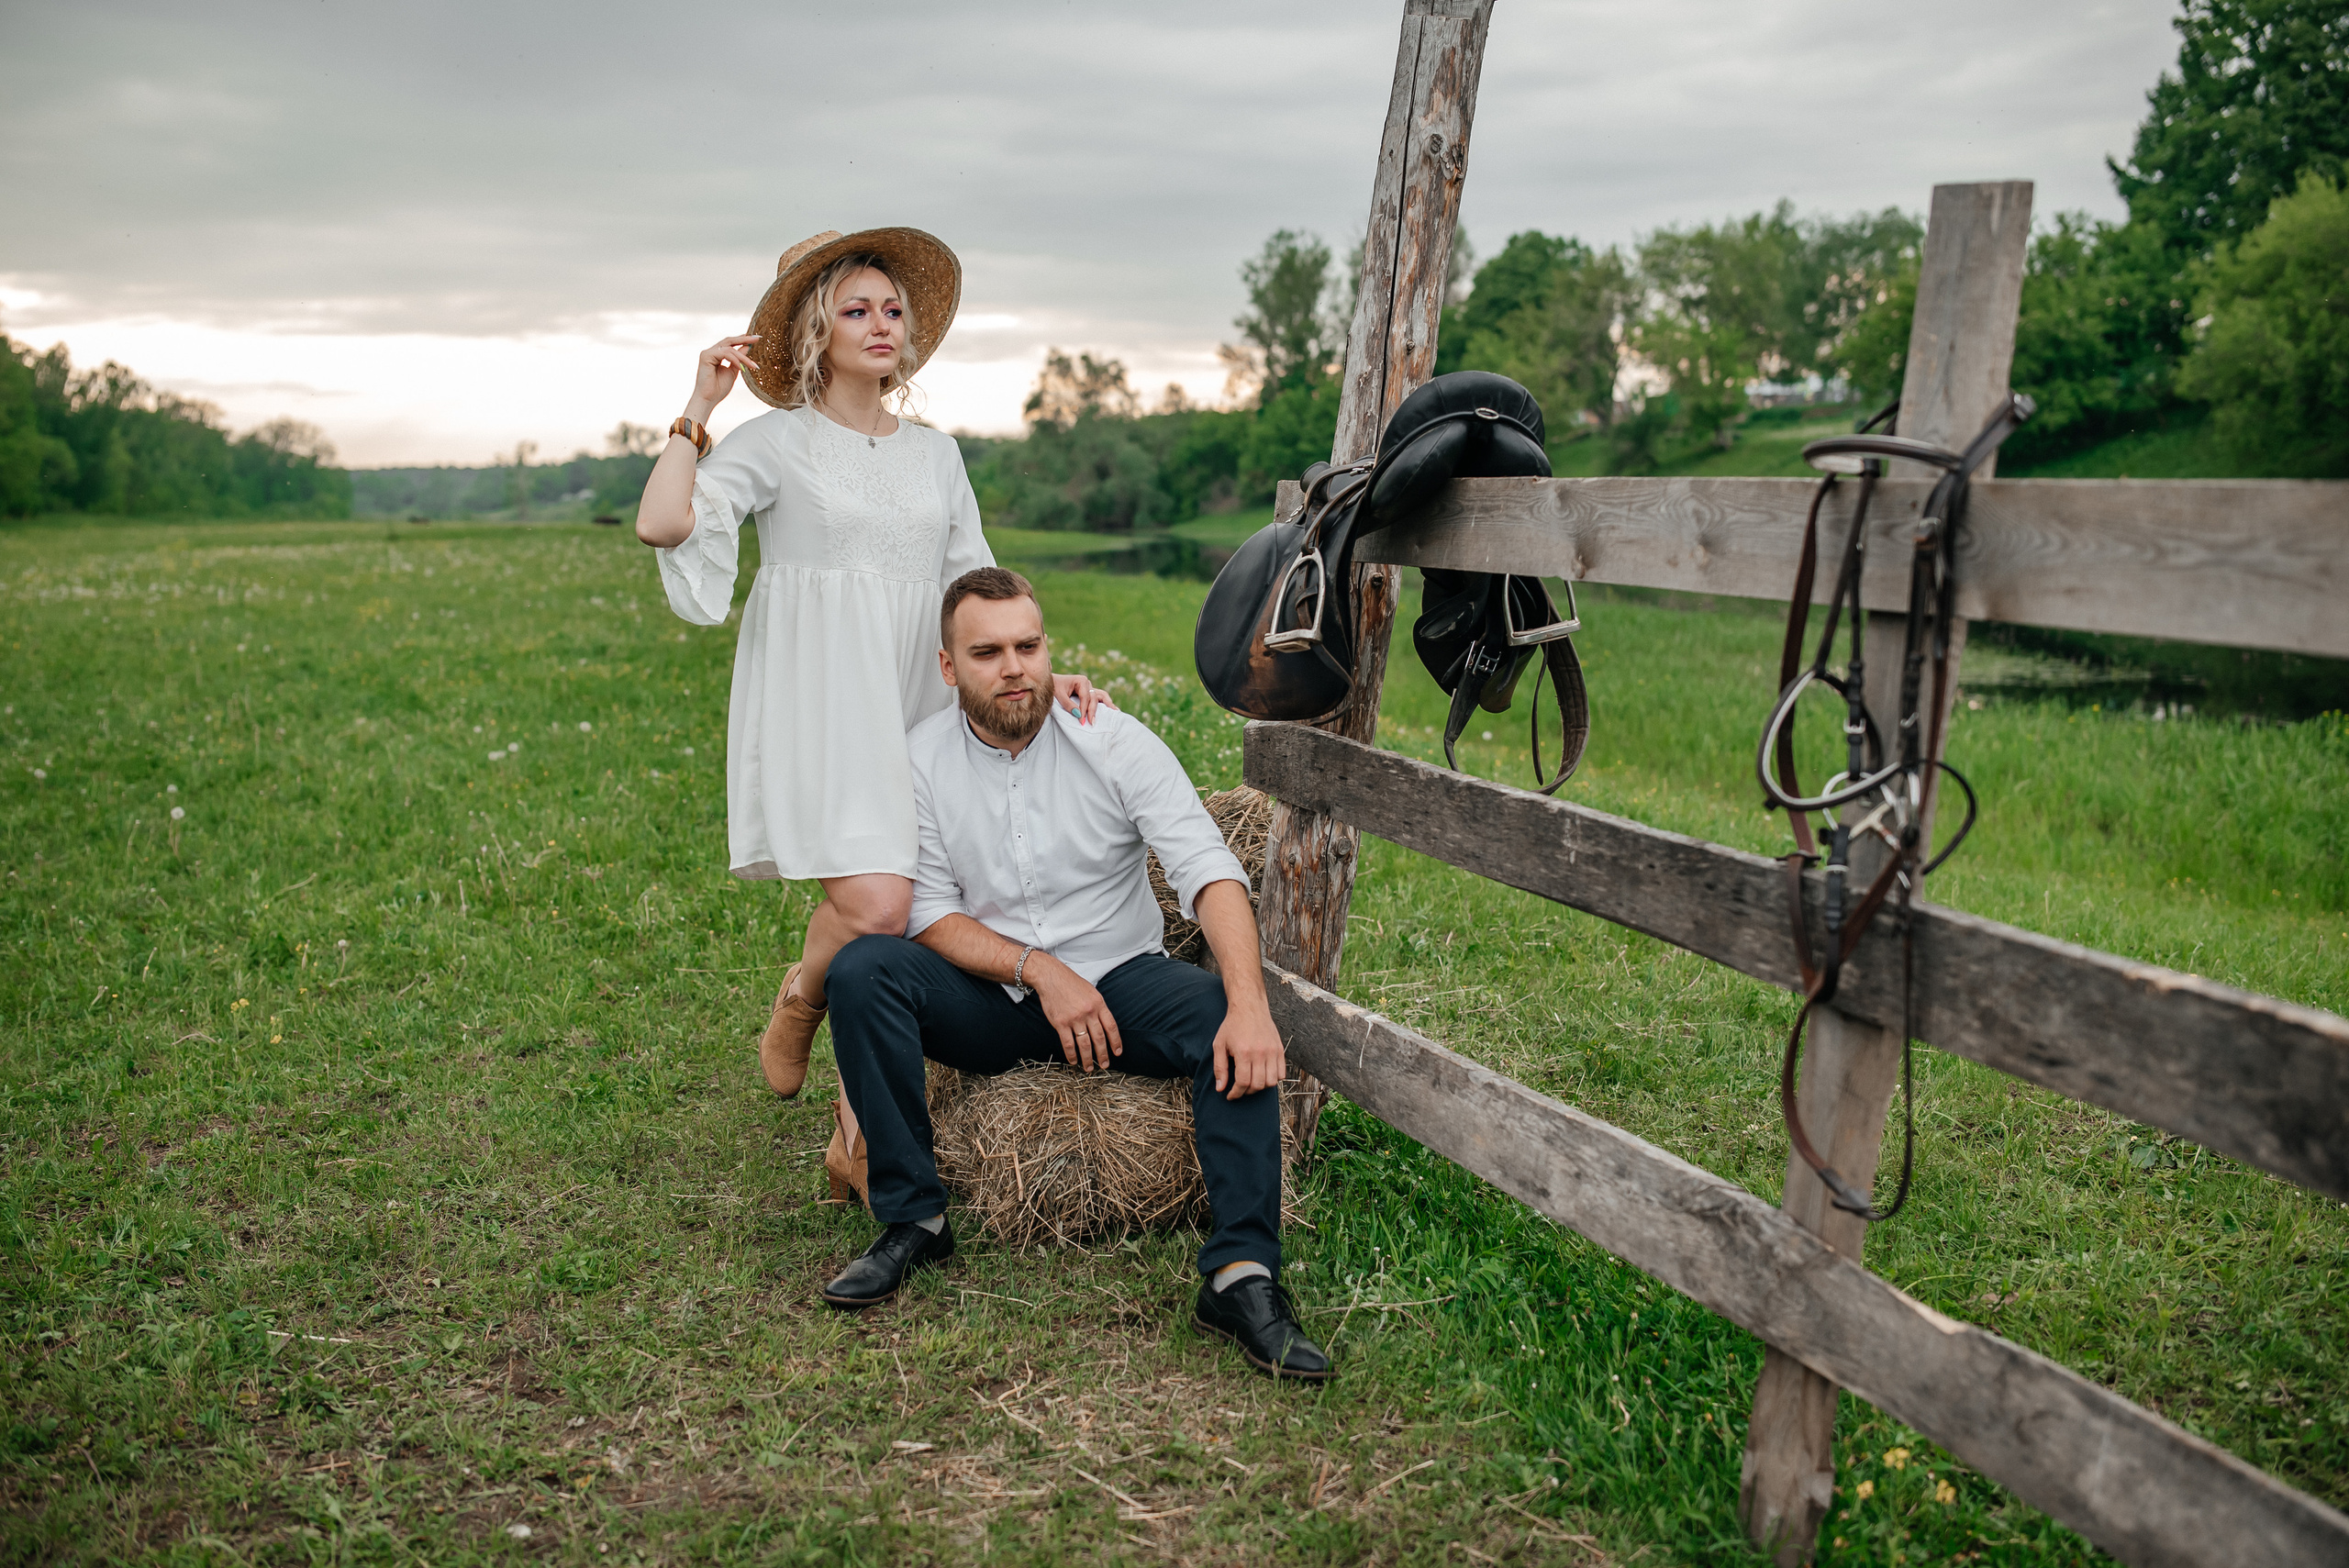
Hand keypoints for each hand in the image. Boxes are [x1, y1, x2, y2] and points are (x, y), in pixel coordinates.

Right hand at [688, 334, 761, 418]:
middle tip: (757, 339)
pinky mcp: (706, 356)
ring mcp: (708, 353)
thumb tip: (747, 347)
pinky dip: (735, 360)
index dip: (742, 340)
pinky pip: (725, 353)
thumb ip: (739, 359)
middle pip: (729, 341)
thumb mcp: (734, 371)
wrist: (708, 399)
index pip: (730, 344)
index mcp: (717, 354)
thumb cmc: (719, 388)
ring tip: (753, 365)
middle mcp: (711, 351)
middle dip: (744, 339)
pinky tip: (742, 368)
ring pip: (730, 349)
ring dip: (743, 357)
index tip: (755, 338)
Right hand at [1029, 954, 1121, 1070]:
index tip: (1117, 1052)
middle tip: (1105, 1065)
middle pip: (1099, 1038)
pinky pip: (1068, 1043)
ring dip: (1088, 1058)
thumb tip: (1104, 1025)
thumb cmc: (1071, 984)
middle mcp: (1089, 1012)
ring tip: (1089, 1068)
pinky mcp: (1061, 1023)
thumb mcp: (1091, 992)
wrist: (1051, 977)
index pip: (1111, 1027)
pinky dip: (1072, 1055)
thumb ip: (1098, 1008)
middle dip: (1103, 1054)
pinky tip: (1074, 1061)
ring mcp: (1075, 1019)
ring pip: (1084, 1044)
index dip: (1116, 1041)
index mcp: (1099, 1004)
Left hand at [1051, 671, 1108, 724]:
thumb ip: (1068, 704)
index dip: (1083, 710)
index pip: (1085, 697)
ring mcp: (1090, 688)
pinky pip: (1099, 698)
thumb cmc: (1054, 687)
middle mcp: (1088, 684)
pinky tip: (1113, 710)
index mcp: (1081, 681)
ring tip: (1115, 714)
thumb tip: (1078, 714)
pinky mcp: (1089, 693)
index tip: (1081, 721)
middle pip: (1094, 698)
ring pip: (1101, 697)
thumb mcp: (1058, 695)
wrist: (1050, 682)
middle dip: (1092, 711)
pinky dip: (1106, 704)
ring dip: (1107, 705)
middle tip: (1091, 723)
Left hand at [1212, 998, 1283, 1099]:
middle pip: (1258, 1085)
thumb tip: (1220, 1088)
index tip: (1231, 1095)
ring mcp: (1272, 1051)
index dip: (1236, 1093)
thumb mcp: (1219, 1045)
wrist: (1249, 1007)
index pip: (1243, 1082)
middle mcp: (1260, 1053)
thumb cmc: (1232, 1026)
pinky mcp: (1280, 1049)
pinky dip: (1273, 1079)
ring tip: (1252, 1082)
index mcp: (1244, 1052)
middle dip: (1247, 1091)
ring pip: (1271, 1082)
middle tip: (1240, 1088)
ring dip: (1261, 1086)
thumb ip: (1219, 1068)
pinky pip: (1281, 1073)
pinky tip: (1263, 1075)